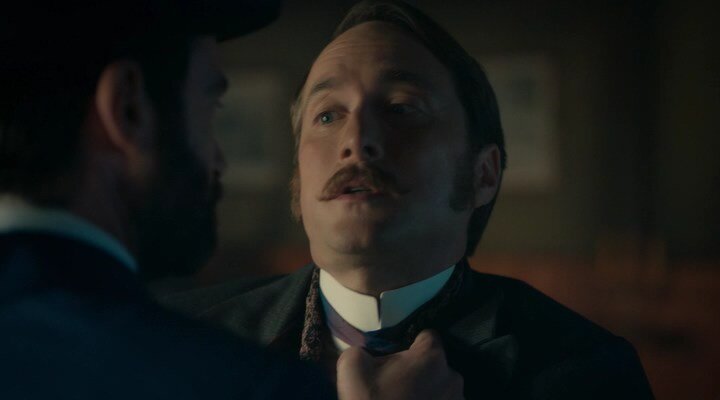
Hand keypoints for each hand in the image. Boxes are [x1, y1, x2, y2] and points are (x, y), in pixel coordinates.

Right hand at [336, 329, 463, 399]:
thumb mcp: (352, 365)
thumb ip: (362, 348)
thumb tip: (368, 352)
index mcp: (432, 357)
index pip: (427, 336)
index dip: (411, 344)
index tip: (398, 358)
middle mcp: (453, 377)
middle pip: (436, 365)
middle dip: (420, 371)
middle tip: (398, 385)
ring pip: (442, 388)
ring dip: (428, 392)